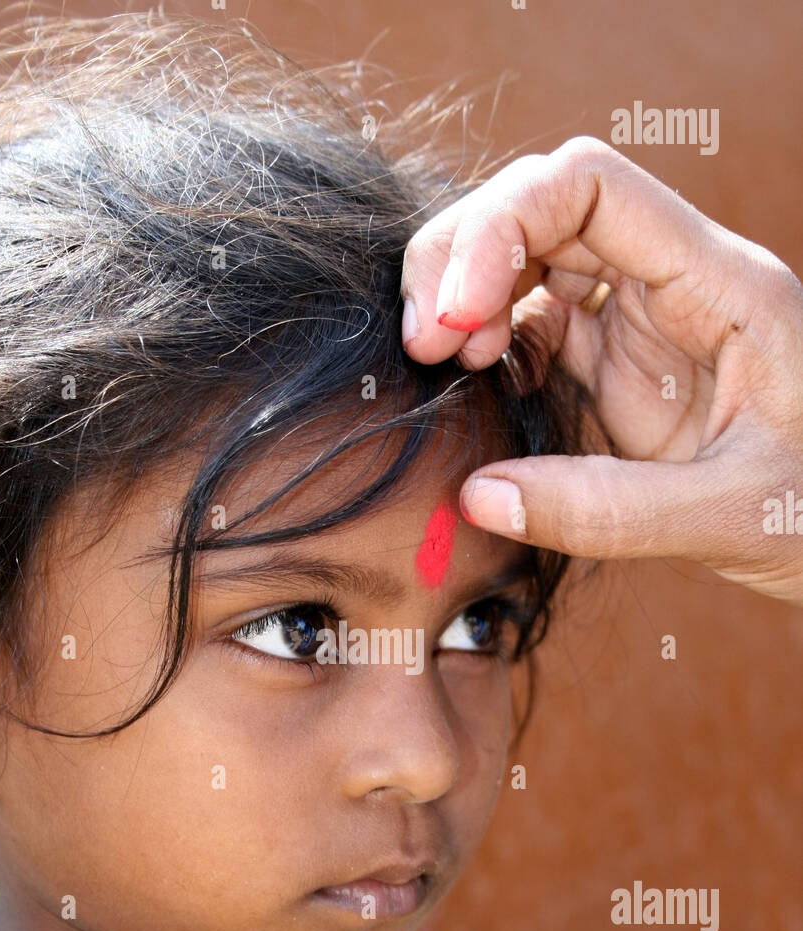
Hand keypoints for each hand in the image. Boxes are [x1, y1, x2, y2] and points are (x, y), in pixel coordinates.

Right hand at [399, 136, 802, 605]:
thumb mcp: (733, 516)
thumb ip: (606, 512)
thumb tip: (478, 497)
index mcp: (721, 284)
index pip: (592, 187)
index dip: (504, 225)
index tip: (456, 314)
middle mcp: (678, 284)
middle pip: (546, 208)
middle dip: (468, 255)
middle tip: (425, 340)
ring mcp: (648, 322)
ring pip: (535, 260)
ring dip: (471, 296)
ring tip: (438, 360)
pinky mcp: (627, 368)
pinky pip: (542, 326)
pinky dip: (494, 346)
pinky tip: (477, 386)